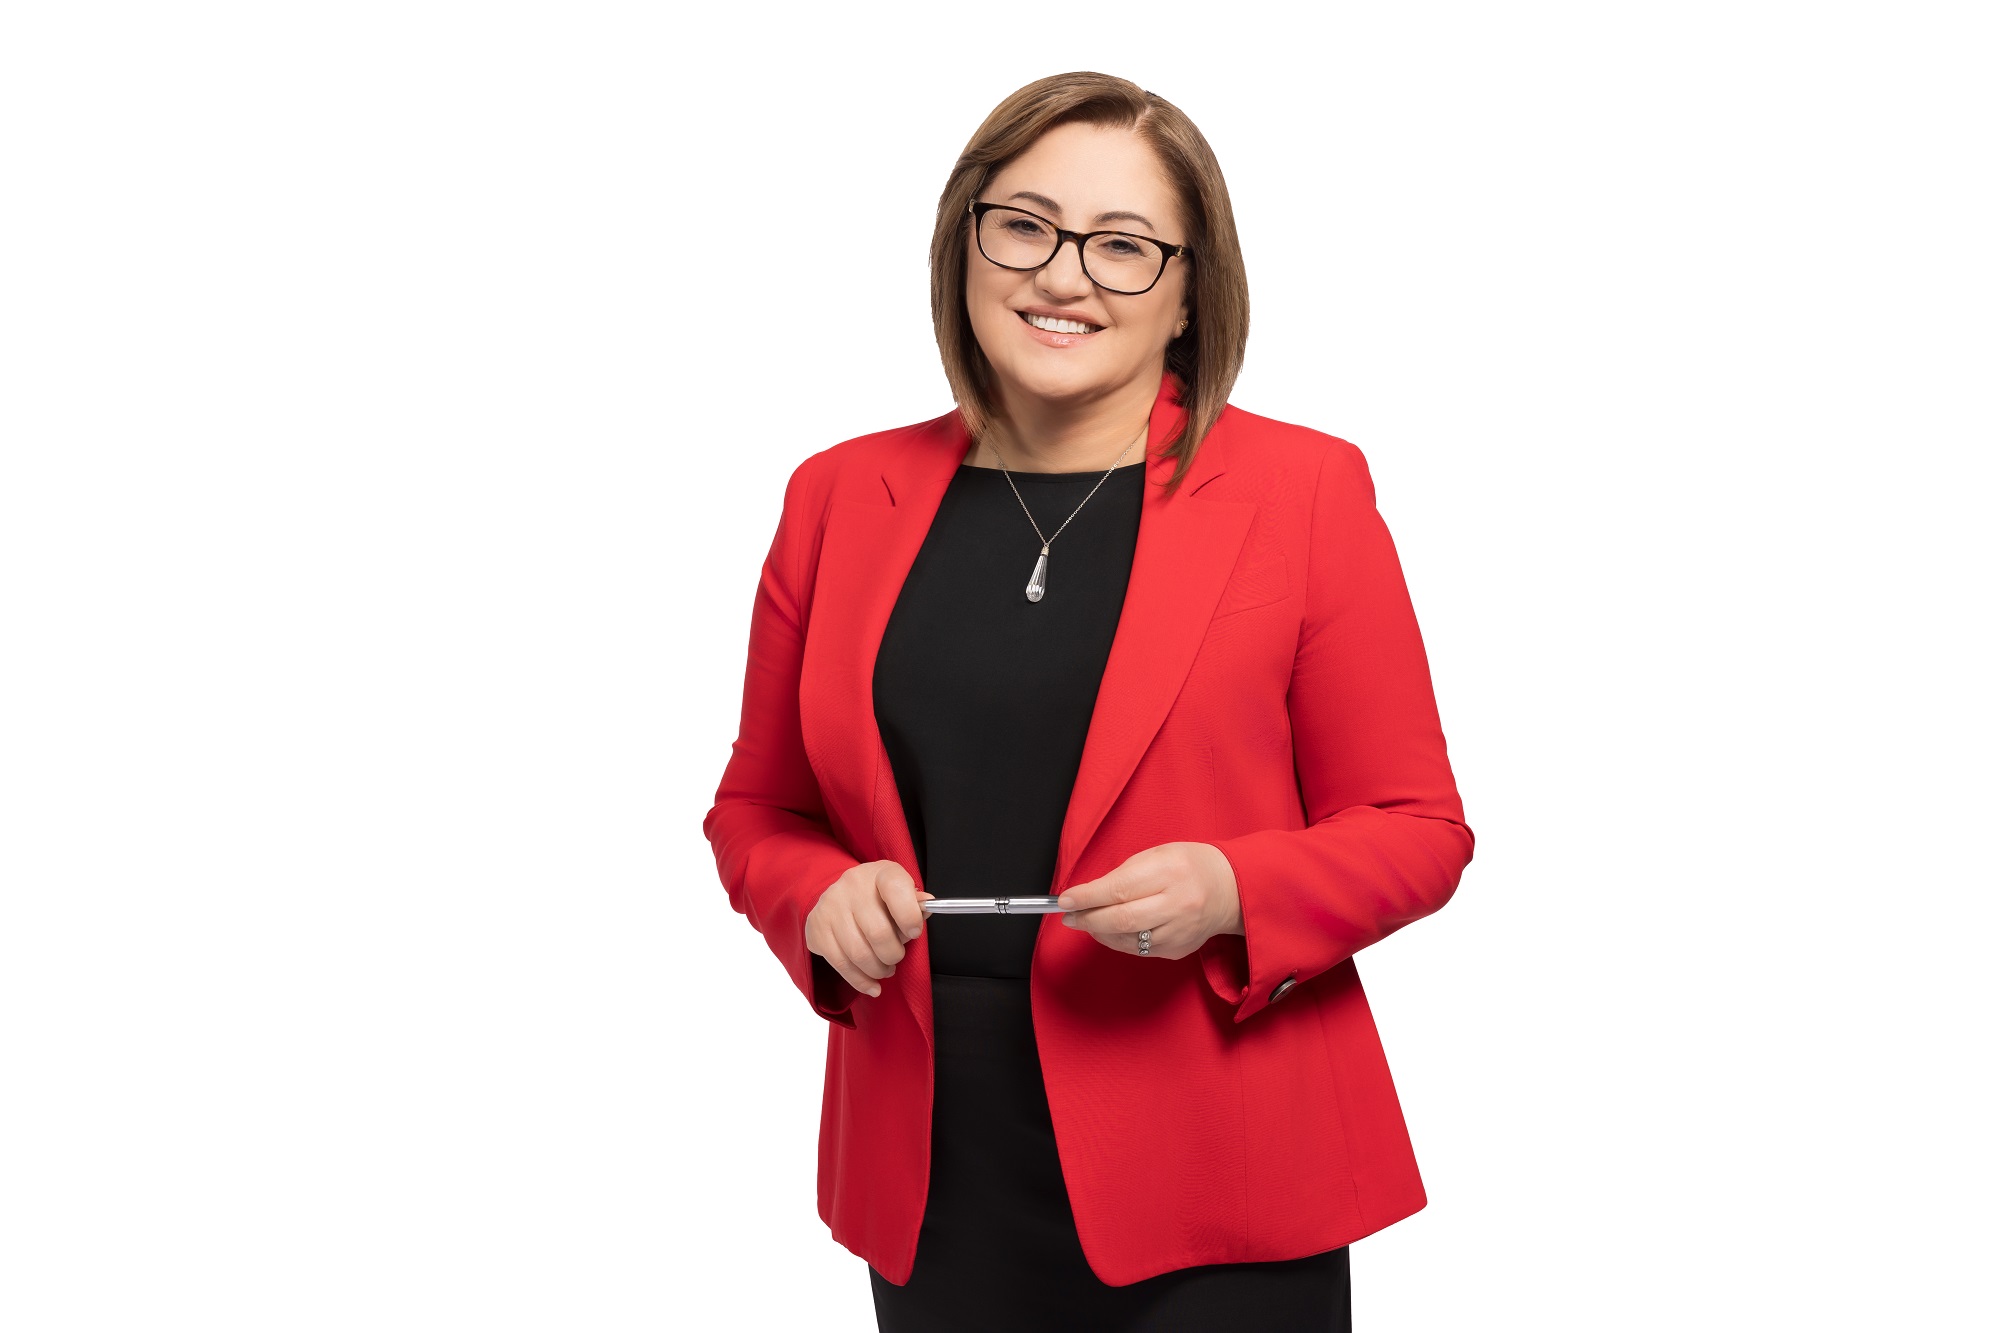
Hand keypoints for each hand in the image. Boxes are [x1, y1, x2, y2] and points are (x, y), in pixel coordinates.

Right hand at [805, 860, 933, 997]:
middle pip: (878, 932)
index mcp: (880, 873)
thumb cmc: (878, 897)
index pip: (896, 888)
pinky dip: (861, 981)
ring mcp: (830, 907)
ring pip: (859, 954)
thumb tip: (927, 907)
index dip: (909, 916)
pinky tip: (872, 984)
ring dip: (878, 970)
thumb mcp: (899, 892)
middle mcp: (852, 886)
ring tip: (885, 969)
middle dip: (893, 954)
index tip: (914, 933)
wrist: (838, 896)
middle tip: (896, 957)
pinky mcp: (817, 929)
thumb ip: (914, 902)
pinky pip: (841, 965)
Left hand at [1055, 842, 1241, 959]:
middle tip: (1069, 917)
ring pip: (1127, 940)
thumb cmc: (1188, 866)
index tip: (1065, 900)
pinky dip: (1118, 941)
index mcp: (1170, 871)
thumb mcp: (1157, 855)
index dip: (1087, 897)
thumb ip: (1123, 875)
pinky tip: (1111, 931)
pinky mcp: (1179, 950)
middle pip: (1121, 919)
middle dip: (1088, 919)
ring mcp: (1180, 931)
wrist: (1231, 889)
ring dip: (1100, 932)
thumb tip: (1087, 895)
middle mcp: (1178, 903)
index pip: (1119, 888)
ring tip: (1088, 922)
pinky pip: (1139, 950)